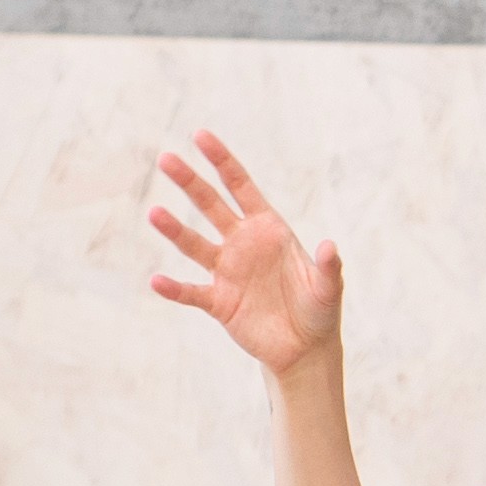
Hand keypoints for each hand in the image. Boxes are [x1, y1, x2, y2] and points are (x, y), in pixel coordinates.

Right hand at [145, 132, 344, 380]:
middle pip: (211, 206)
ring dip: (175, 230)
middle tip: (166, 159)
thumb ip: (329, 267)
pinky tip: (157, 280)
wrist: (304, 349)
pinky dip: (174, 289)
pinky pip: (191, 292)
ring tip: (154, 212)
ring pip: (195, 245)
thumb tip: (331, 247)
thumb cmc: (319, 311)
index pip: (240, 187)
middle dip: (190, 182)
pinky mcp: (219, 303)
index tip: (200, 136)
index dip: (222, 161)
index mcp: (268, 229)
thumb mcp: (329, 289)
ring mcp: (227, 272)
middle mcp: (242, 244)